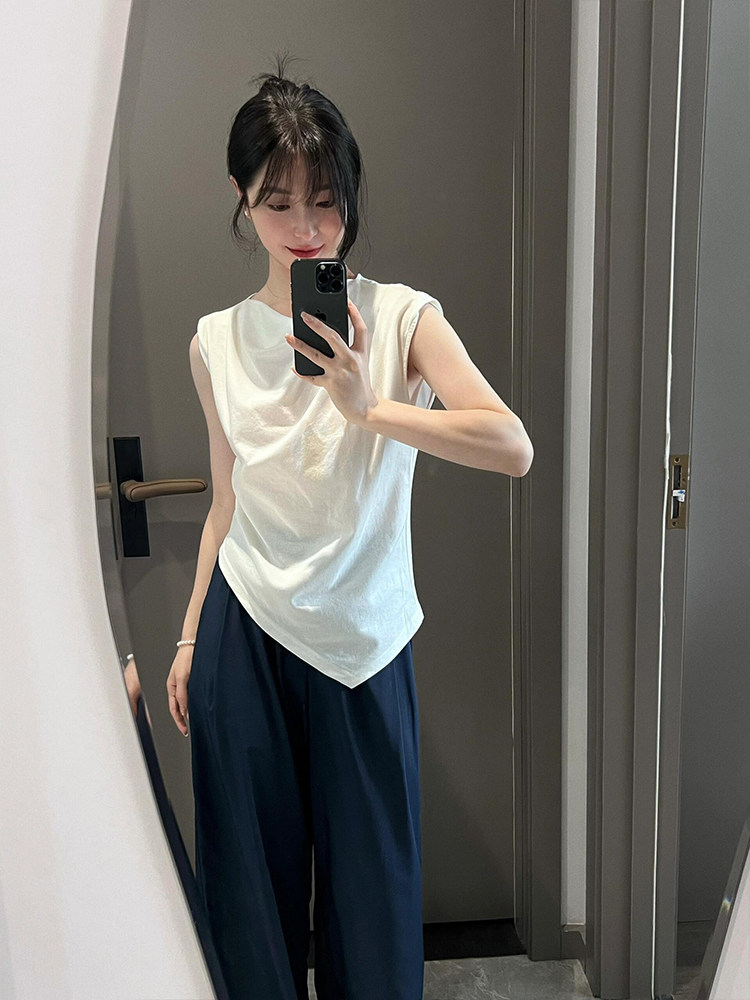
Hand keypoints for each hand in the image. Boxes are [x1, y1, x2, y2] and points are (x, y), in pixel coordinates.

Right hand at [166, 647, 192, 736]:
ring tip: (193, 722)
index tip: (184, 730)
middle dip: (181, 720)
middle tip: (187, 730)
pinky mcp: (190, 680)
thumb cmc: (186, 657)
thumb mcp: (182, 677)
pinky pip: (189, 696)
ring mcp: (183, 683)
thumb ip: (182, 694)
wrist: (193, 644)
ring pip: (184, 703)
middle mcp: (176, 687)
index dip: (179, 721)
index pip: (174, 709)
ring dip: (187, 713)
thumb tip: (183, 710)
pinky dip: (192, 704)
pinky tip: (197, 707)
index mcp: (171, 687)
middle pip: (177, 708)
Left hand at [285, 299, 378, 424]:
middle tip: (303, 315)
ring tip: (289, 337)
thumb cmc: (360, 385)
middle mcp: (351, 360)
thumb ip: (348, 350)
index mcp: (361, 353)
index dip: (354, 312)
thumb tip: (327, 336)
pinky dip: (302, 372)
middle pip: (333, 336)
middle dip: (317, 324)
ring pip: (316, 355)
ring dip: (300, 345)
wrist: (365, 409)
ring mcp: (340, 372)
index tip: (346, 301)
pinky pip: (312, 376)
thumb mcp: (360, 364)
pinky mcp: (331, 384)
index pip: (360, 328)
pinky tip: (295, 367)